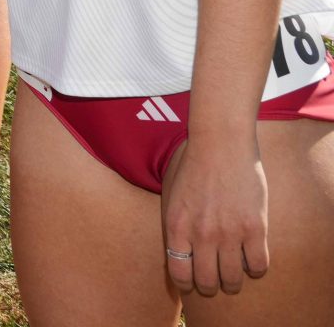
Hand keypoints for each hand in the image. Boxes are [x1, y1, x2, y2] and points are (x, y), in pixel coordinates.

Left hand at [162, 131, 269, 296]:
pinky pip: (258, 266)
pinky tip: (251, 261)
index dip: (186, 284)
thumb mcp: (172, 197)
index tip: (192, 283)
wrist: (220, 144)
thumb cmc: (193, 167)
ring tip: (234, 276)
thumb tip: (180, 253)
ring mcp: (229, 232)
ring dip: (233, 282)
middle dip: (210, 286)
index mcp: (176, 226)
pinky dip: (255, 270)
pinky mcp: (255, 228)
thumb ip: (175, 225)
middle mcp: (201, 234)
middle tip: (215, 281)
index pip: (179, 272)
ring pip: (233, 279)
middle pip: (207, 282)